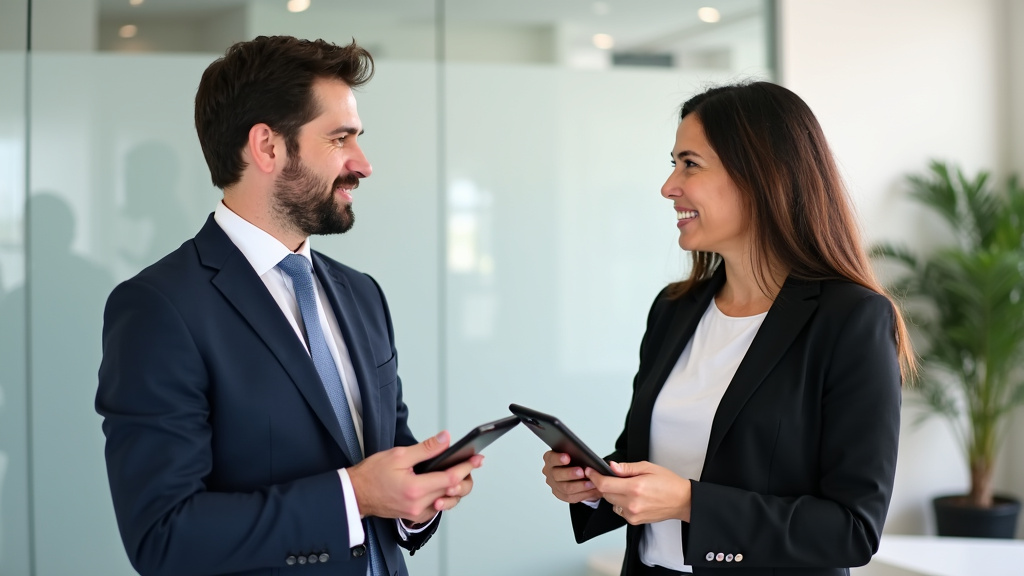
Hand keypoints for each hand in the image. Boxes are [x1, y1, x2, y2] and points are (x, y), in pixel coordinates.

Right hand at [348, 431, 483, 524]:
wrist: (356, 494)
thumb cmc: (372, 474)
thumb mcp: (399, 455)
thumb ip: (425, 448)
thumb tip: (445, 440)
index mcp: (415, 489)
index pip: (450, 478)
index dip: (466, 467)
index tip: (477, 458)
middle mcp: (418, 505)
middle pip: (453, 492)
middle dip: (465, 476)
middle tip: (472, 463)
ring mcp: (416, 513)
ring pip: (447, 501)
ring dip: (456, 488)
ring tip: (460, 472)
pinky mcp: (414, 516)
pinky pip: (436, 508)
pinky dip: (443, 496)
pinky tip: (444, 485)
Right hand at [541, 451, 601, 503]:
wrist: (579, 473)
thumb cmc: (576, 460)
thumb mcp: (576, 454)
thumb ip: (576, 454)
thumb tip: (584, 457)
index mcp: (550, 458)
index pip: (551, 458)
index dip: (558, 458)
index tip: (567, 457)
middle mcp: (549, 471)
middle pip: (557, 475)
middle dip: (570, 473)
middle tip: (581, 472)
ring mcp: (553, 484)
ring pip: (565, 488)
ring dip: (580, 486)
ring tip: (591, 483)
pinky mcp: (560, 494)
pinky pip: (570, 497)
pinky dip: (582, 494)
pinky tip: (591, 490)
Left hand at [585, 460, 690, 524]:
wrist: (682, 501)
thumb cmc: (668, 483)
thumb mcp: (648, 468)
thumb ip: (627, 468)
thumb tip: (611, 466)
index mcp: (635, 488)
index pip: (605, 484)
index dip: (594, 477)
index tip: (590, 471)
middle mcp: (632, 503)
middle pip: (605, 493)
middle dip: (605, 484)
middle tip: (612, 476)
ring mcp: (632, 514)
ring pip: (611, 502)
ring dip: (613, 493)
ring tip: (627, 487)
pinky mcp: (634, 521)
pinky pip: (619, 510)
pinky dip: (620, 502)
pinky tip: (631, 497)